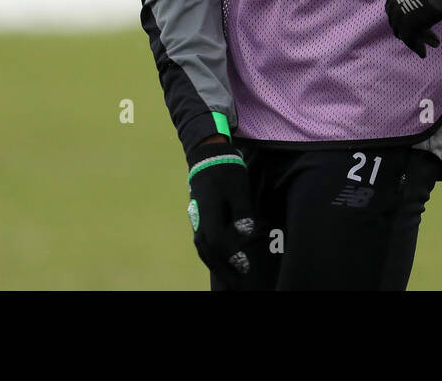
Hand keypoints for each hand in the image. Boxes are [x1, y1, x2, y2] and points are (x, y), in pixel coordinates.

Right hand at [187, 141, 258, 284]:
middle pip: (208, 251)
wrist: (207, 157)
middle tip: (235, 286)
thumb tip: (245, 233)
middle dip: (222, 270)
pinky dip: (210, 256)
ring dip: (215, 265)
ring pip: (203, 249)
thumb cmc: (227, 172)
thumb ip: (242, 212)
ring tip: (228, 279)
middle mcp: (199, 220)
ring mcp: (196, 220)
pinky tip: (219, 261)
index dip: (231, 256)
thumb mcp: (239, 189)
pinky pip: (202, 243)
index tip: (245, 267)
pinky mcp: (198, 218)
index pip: (218, 242)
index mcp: (209, 213)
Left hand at [385, 0, 441, 56]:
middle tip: (419, 39)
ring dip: (415, 41)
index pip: (393, 9)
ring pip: (403, 33)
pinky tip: (423, 52)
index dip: (401, 19)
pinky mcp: (408, 24)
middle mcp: (395, 1)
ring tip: (425, 48)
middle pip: (396, 22)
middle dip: (408, 31)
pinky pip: (410, 40)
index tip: (413, 26)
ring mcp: (400, 13)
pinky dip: (416, 47)